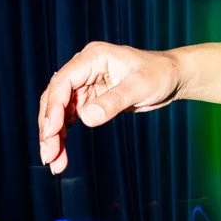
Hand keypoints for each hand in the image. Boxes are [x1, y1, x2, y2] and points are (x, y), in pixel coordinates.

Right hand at [38, 42, 179, 173]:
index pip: (63, 82)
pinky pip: (69, 118)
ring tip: (54, 163)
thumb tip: (85, 119)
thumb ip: (114, 101)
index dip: (54, 107)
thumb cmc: (160, 74)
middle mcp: (84, 69)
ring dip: (54, 136)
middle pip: (55, 98)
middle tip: (48, 155)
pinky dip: (64, 136)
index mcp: (93, 58)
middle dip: (49, 127)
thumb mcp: (140, 87)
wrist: (172, 77)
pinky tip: (61, 155)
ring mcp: (84, 85)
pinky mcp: (89, 99)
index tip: (51, 131)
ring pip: (59, 112)